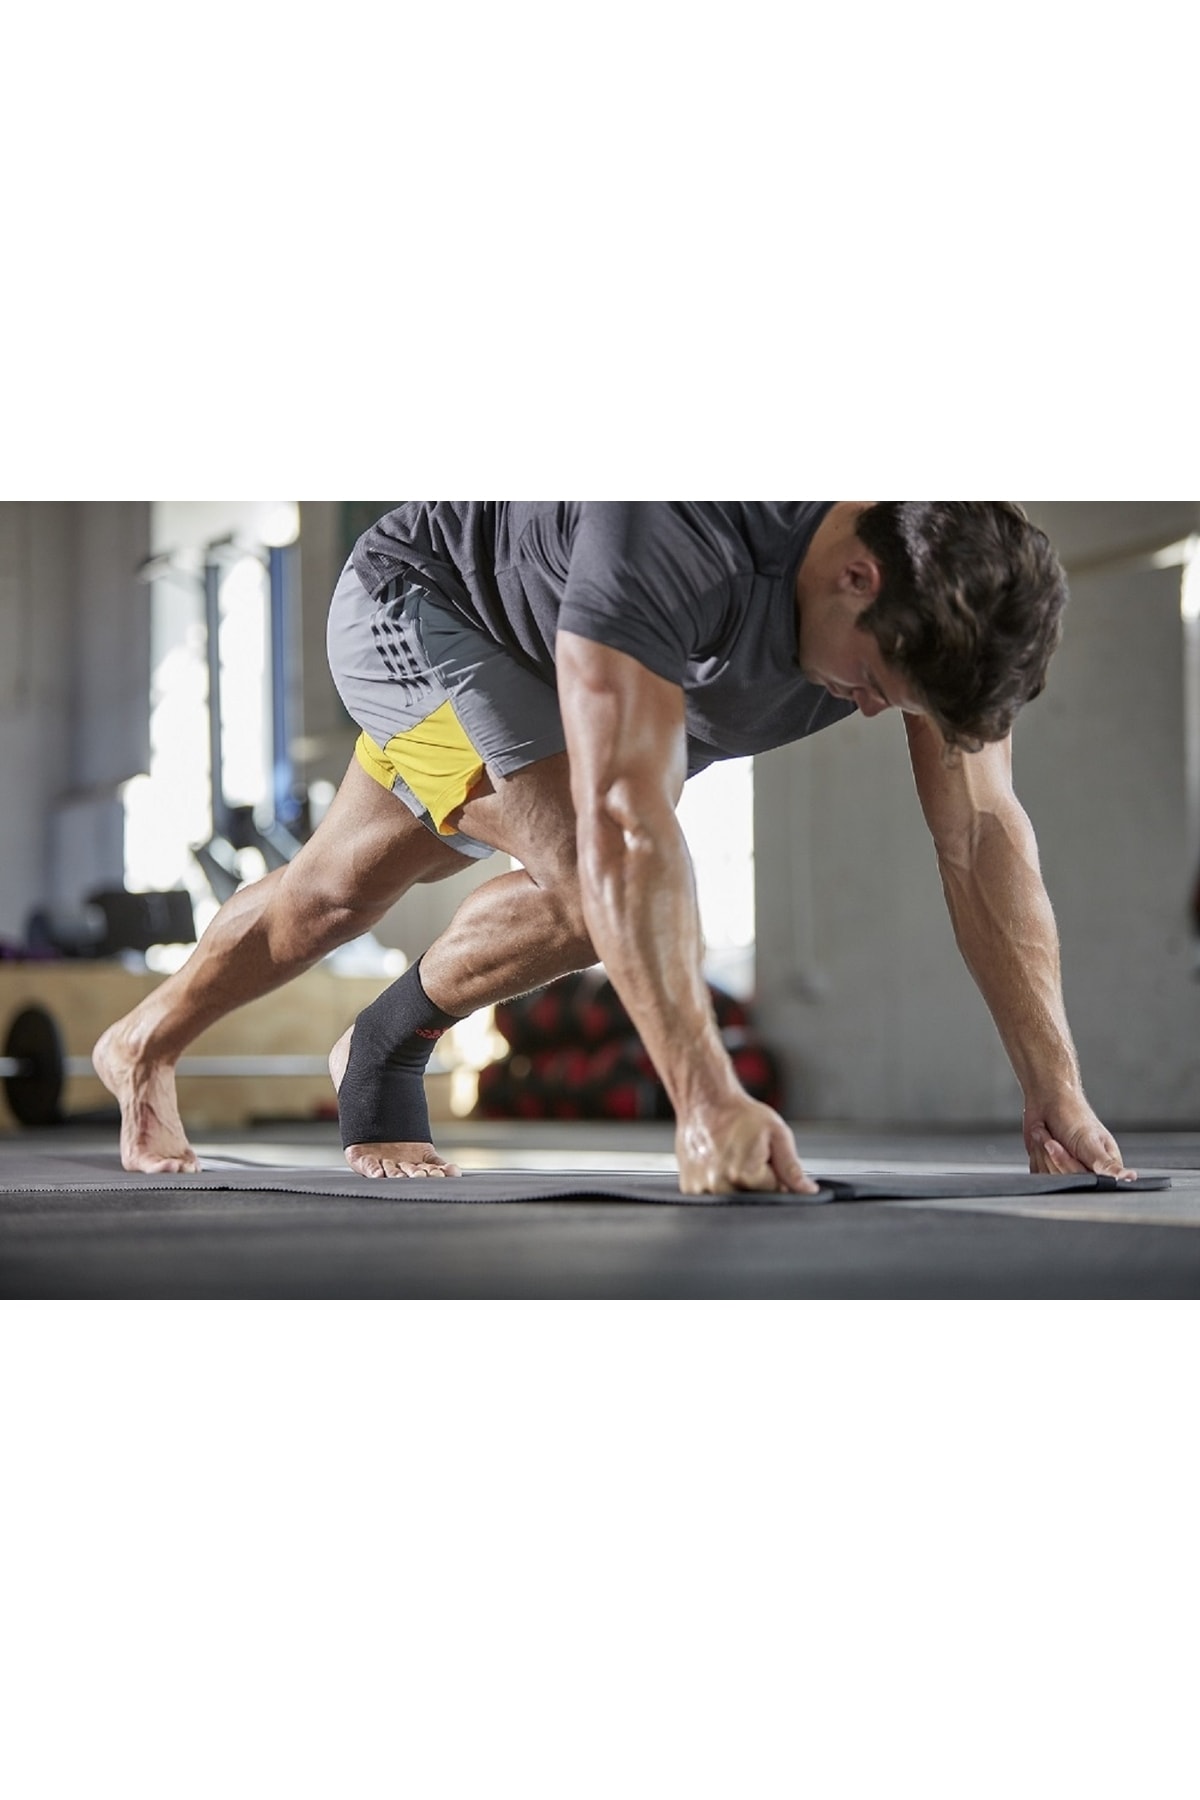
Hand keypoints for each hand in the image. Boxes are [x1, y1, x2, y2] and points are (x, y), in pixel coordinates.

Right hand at [676, 1095, 819, 1195]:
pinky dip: (721, 1186)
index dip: (776, 1177)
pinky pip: (715, 1198)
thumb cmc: (740, 1114)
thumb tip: (807, 1191)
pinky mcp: (690, 1189)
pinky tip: (718, 1165)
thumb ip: (792, 1167)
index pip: (776, 1193)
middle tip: (748, 1156)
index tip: (766, 1159)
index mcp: (745, 1175)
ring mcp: (702, 1189)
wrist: (706, 1101)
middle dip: (759, 1184)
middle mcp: (721, 1186)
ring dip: (739, 1186)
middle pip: (754, 1200)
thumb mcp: (776, 1134)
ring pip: (735, 1200)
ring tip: (732, 1159)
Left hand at [1023, 1094, 1136, 1180]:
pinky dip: (1036, 1157)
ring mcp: (1065, 1172)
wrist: (1047, 1101)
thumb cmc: (1073, 1116)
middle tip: (1055, 1138)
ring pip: (1048, 1178)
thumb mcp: (1090, 1141)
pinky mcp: (1048, 1169)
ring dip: (1043, 1154)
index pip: (1085, 1181)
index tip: (1067, 1145)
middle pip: (1064, 1180)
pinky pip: (1038, 1174)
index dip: (1070, 1164)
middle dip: (1054, 1156)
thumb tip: (1129, 1177)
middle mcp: (1086, 1172)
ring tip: (1049, 1137)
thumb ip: (1107, 1164)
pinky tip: (1041, 1144)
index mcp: (1104, 1168)